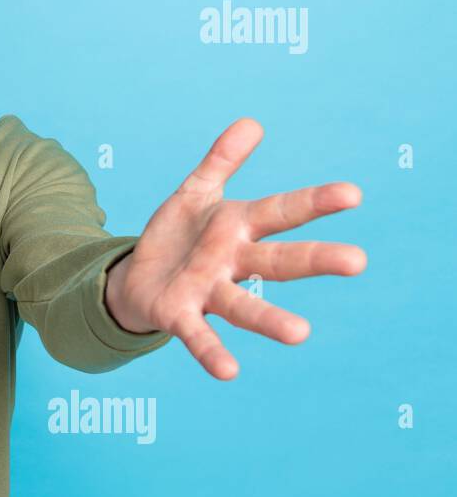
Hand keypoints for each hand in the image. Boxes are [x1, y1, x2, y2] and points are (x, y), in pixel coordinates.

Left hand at [103, 118, 366, 379]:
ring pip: (244, 305)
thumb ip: (220, 162)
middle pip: (278, 260)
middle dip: (315, 259)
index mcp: (237, 227)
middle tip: (358, 261)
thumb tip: (252, 123)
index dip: (314, 202)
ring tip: (301, 334)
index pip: (281, 211)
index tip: (353, 194)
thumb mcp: (195, 193)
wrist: (136, 278)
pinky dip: (212, 352)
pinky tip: (229, 373)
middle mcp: (231, 262)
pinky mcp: (180, 316)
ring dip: (271, 319)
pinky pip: (198, 336)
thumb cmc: (177, 237)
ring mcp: (208, 292)